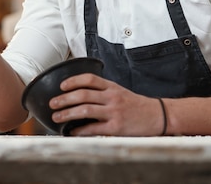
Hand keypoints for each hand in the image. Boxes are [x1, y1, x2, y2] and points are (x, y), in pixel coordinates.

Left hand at [48, 73, 164, 135]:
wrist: (157, 115)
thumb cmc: (137, 105)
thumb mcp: (120, 91)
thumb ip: (103, 91)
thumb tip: (80, 93)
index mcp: (112, 87)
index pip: (89, 79)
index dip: (73, 81)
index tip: (61, 86)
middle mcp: (112, 97)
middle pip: (83, 94)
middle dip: (64, 99)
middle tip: (53, 103)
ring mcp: (114, 112)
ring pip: (85, 110)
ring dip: (67, 113)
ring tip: (57, 117)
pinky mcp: (116, 127)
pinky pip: (93, 128)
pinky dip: (80, 130)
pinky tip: (72, 131)